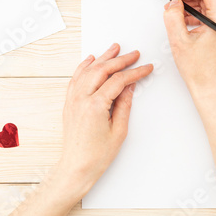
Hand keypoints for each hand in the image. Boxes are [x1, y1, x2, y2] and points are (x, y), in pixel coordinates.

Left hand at [58, 43, 153, 195]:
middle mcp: (81, 99)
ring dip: (103, 58)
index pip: (118, 80)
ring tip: (114, 48)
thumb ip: (124, 104)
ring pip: (88, 70)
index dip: (135, 72)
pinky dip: (84, 66)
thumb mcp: (119, 130)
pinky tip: (91, 60)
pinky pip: (76, 78)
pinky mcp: (70, 103)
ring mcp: (73, 99)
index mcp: (95, 106)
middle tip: (134, 54)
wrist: (76, 167)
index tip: (146, 68)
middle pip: (102, 70)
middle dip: (120, 60)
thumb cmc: (97, 155)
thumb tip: (130, 86)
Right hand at [163, 0, 215, 94]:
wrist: (208, 86)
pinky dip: (196, 16)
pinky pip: (209, 15)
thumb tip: (174, 3)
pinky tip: (185, 25)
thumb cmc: (198, 69)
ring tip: (177, 19)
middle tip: (173, 8)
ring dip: (191, 8)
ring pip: (208, 5)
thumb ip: (173, 16)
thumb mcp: (179, 40)